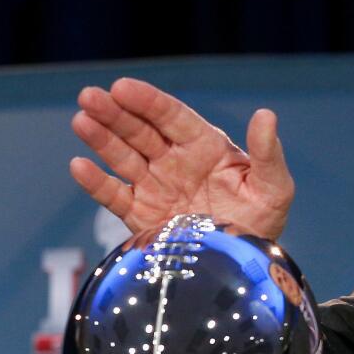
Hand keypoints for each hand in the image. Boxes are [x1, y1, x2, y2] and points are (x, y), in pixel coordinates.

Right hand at [69, 78, 294, 237]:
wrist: (242, 267)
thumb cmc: (261, 221)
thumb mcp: (274, 187)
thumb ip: (267, 152)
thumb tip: (266, 115)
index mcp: (205, 147)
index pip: (172, 117)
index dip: (148, 101)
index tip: (123, 87)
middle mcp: (175, 162)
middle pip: (140, 131)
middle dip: (115, 113)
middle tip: (90, 96)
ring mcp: (155, 186)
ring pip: (123, 157)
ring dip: (101, 139)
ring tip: (81, 121)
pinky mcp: (141, 216)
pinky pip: (114, 196)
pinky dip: (97, 183)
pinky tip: (79, 166)